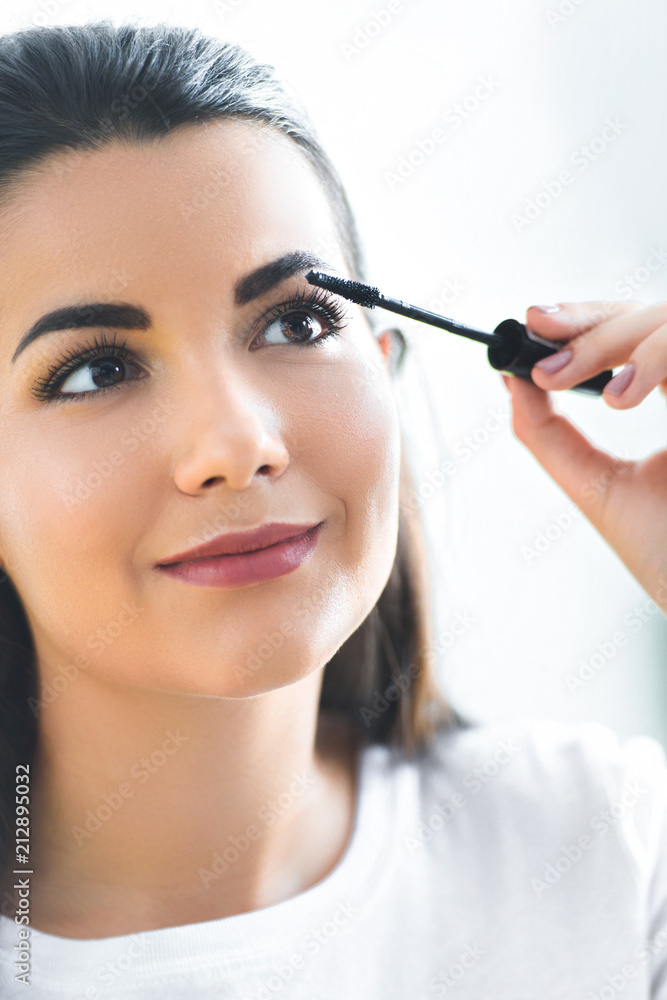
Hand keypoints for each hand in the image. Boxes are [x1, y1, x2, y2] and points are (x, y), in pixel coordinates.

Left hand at [500, 300, 666, 613]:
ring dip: (624, 344)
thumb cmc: (663, 551)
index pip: (629, 333)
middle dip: (593, 323)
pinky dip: (658, 359)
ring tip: (601, 393)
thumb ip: (551, 434)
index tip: (534, 322)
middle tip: (545, 335)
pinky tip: (625, 393)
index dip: (583, 319)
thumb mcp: (596, 485)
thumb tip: (510, 383)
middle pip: (651, 315)